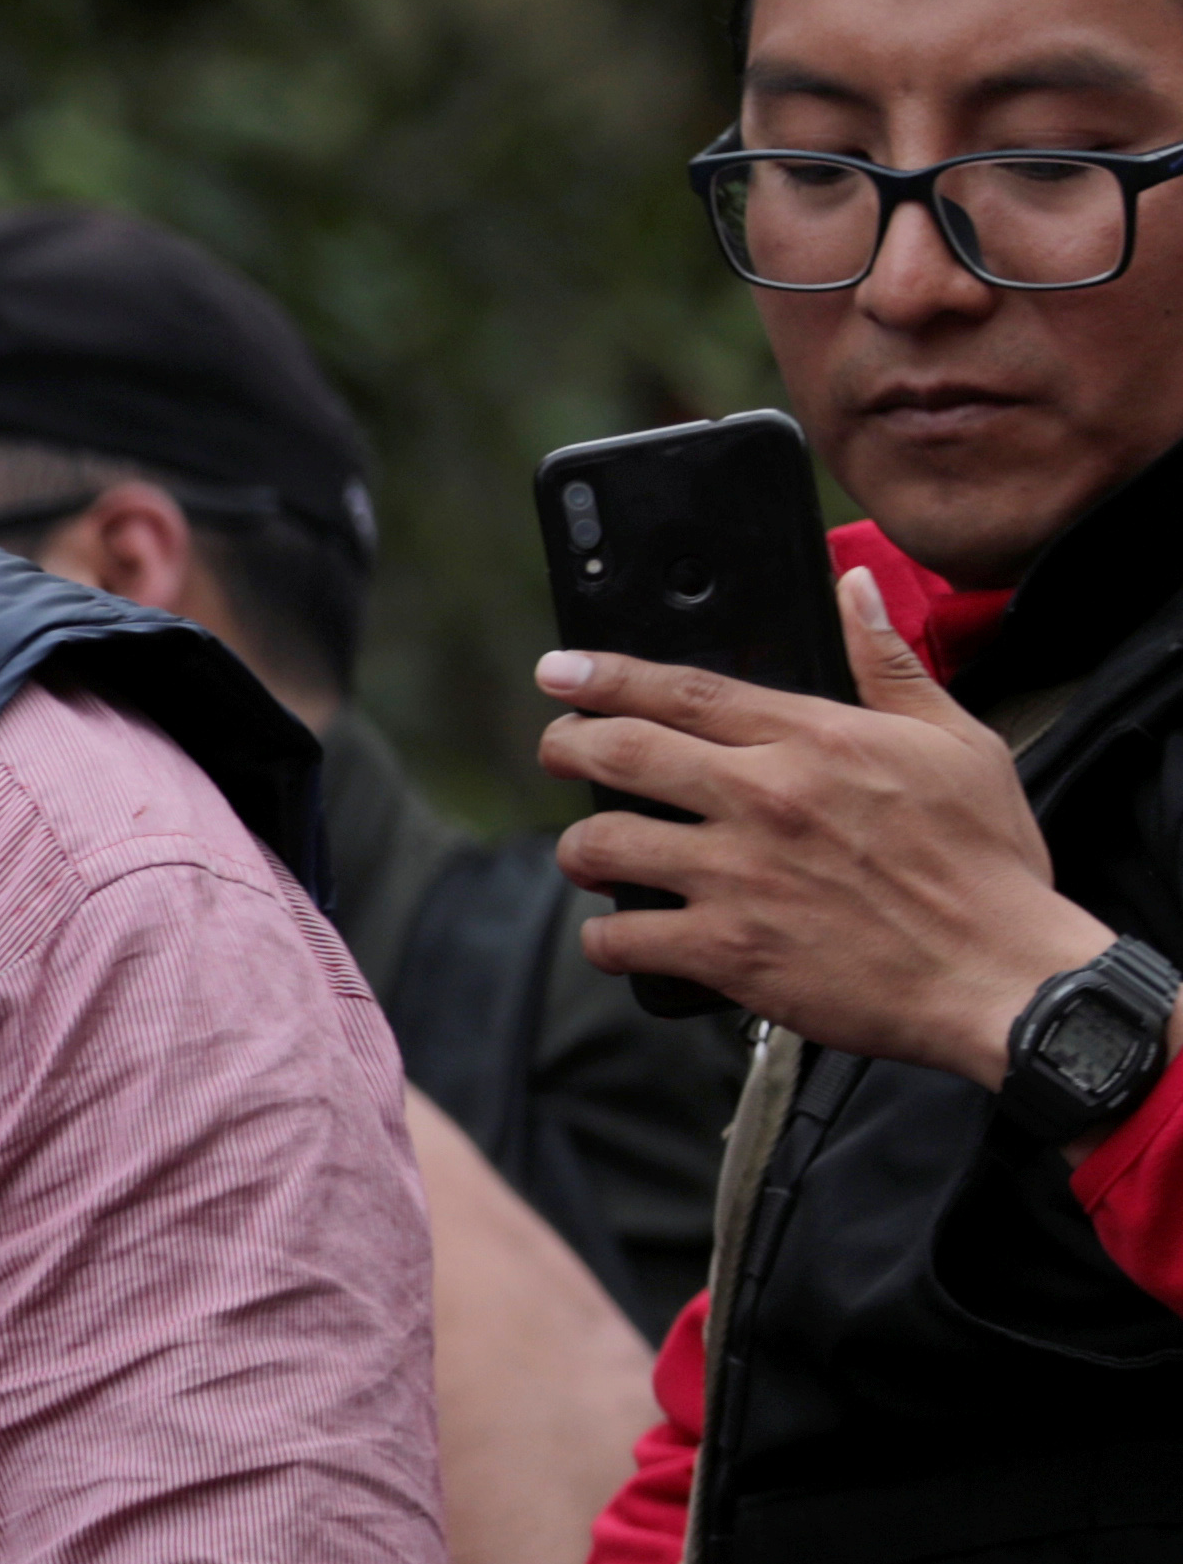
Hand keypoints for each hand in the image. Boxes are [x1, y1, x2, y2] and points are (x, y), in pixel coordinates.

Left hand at [539, 574, 1111, 1083]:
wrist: (1006, 977)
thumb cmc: (988, 864)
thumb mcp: (956, 743)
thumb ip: (889, 663)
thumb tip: (855, 586)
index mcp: (815, 742)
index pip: (685, 690)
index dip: (606, 677)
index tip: (560, 671)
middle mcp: (765, 799)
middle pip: (620, 753)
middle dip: (565, 746)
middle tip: (556, 751)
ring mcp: (739, 877)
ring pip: (602, 845)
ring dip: (579, 849)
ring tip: (590, 854)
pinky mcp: (730, 952)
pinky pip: (622, 937)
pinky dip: (606, 936)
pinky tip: (620, 932)